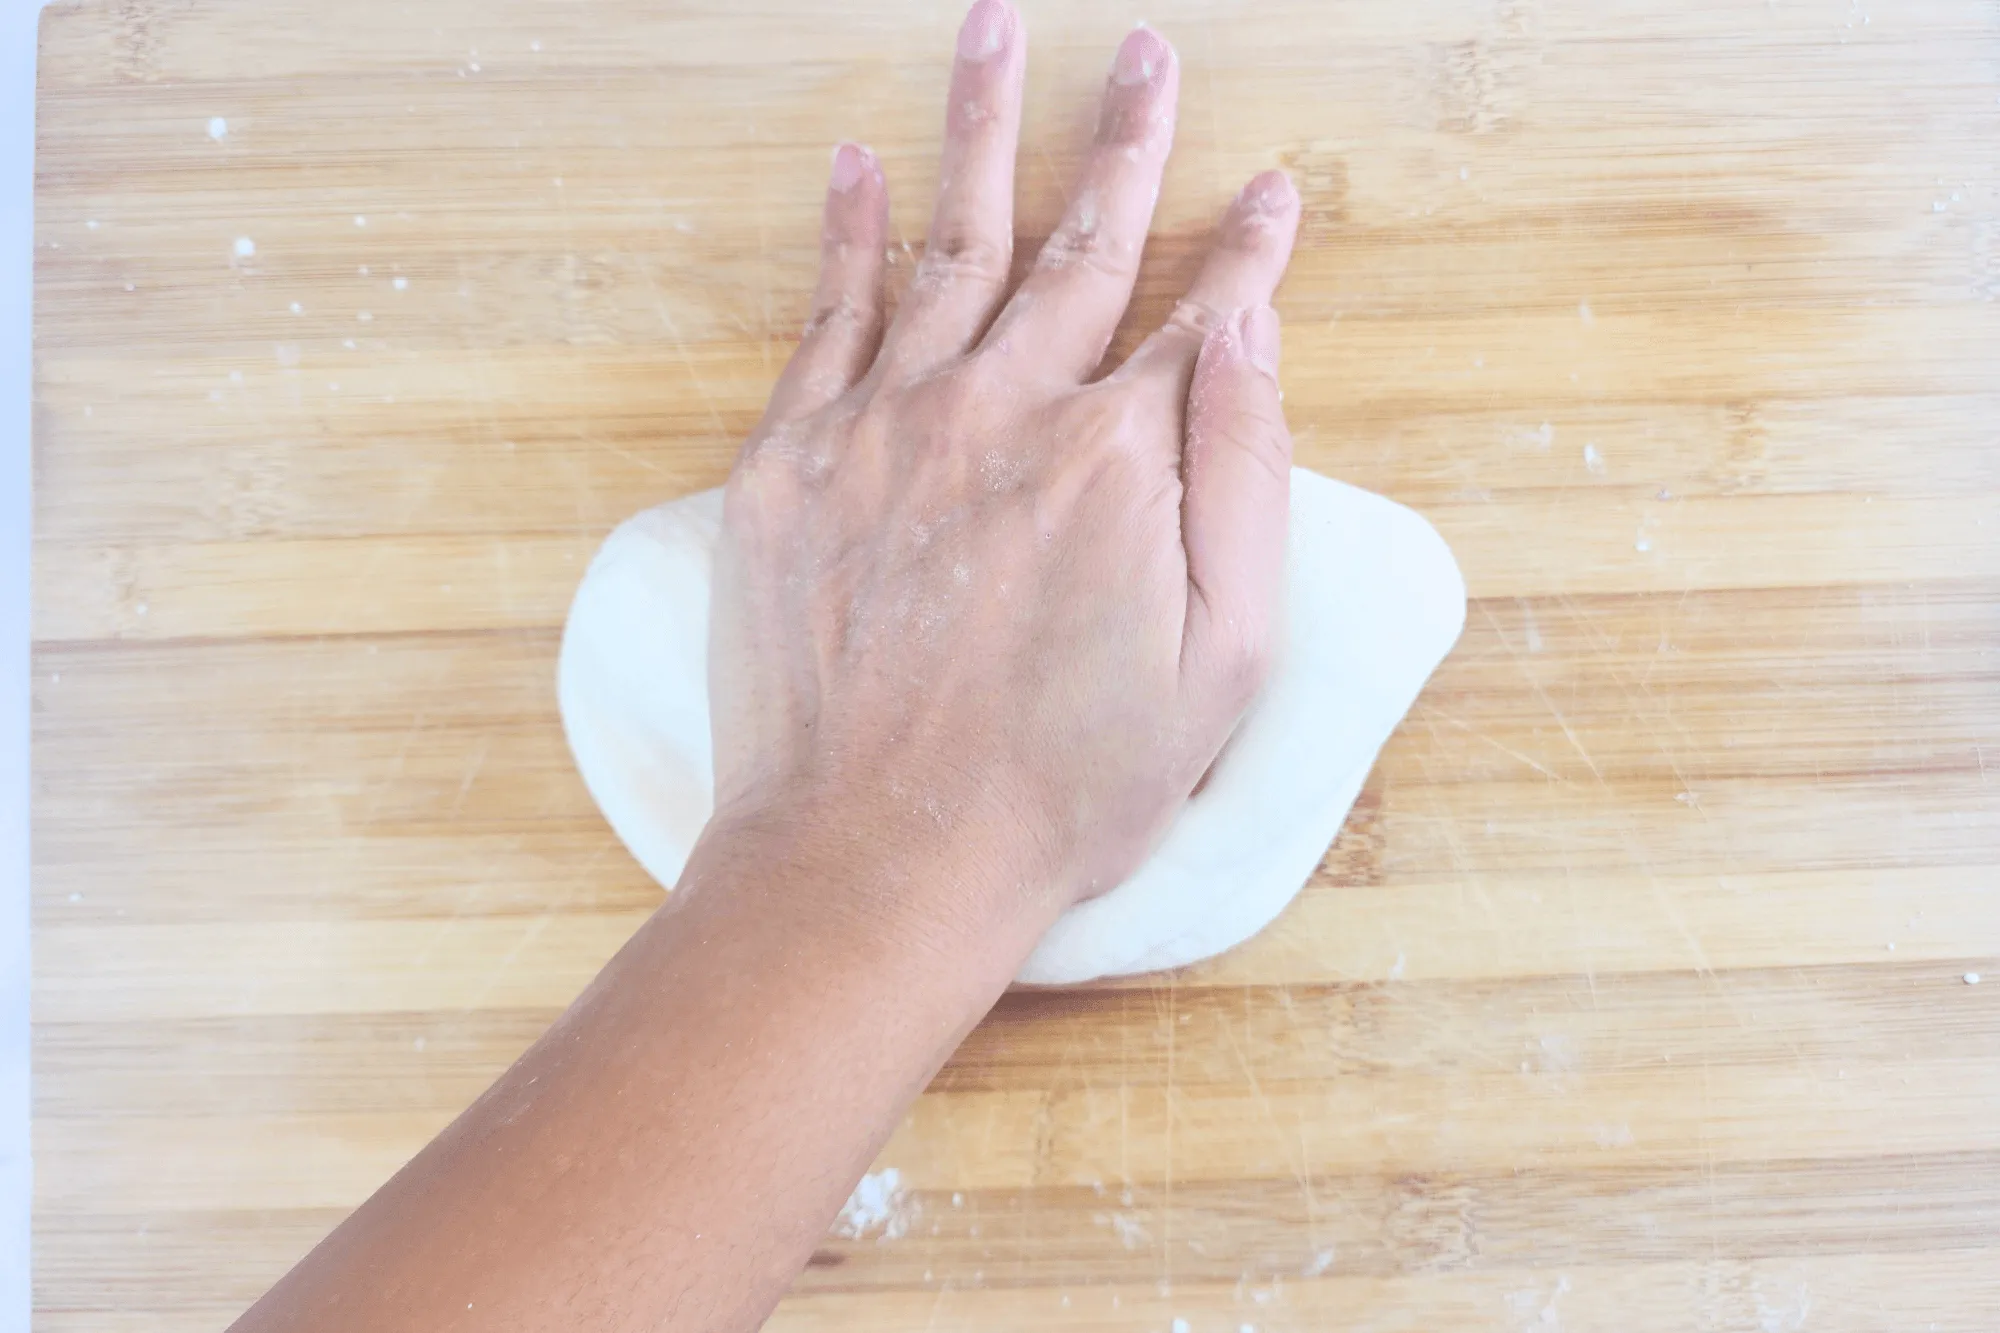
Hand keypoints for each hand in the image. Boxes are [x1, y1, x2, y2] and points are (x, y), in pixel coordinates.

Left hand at [706, 0, 1301, 929]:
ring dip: (980, 128)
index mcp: (1118, 459)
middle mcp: (1001, 411)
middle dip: (1124, 138)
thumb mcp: (1222, 662)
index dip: (1247, 250)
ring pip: (949, 243)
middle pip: (1080, 243)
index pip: (1199, 316)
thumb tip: (1244, 327)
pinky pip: (825, 315)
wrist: (875, 859)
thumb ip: (1245, 476)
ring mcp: (884, 426)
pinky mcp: (790, 463)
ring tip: (993, 29)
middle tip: (1142, 52)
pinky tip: (857, 164)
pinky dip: (844, 232)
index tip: (1271, 192)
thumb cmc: (1063, 786)